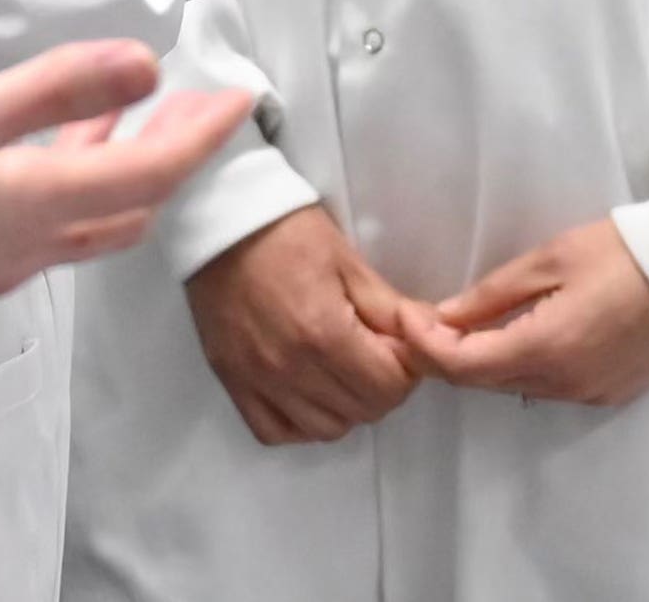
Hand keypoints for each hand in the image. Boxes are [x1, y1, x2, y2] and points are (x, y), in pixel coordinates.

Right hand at [0, 43, 254, 326]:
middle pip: (132, 199)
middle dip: (175, 150)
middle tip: (203, 106)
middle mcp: (32, 242)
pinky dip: (75, 182)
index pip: (153, 171)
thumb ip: (51, 90)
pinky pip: (49, 226)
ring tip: (133, 112)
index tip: (240, 99)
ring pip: (92, 218)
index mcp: (40, 204)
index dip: (203, 135)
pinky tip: (46, 158)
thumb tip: (145, 63)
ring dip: (125, 166)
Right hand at [183, 205, 425, 445]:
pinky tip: (307, 390)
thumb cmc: (286, 230)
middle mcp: (290, 366)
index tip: (395, 343)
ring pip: (325, 429)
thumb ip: (390, 308)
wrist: (220, 217)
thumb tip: (428, 335)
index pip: (390, 387)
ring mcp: (257, 379)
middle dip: (381, 384)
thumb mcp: (347, 260)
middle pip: (363, 411)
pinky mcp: (232, 380)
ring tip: (340, 368)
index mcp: (324, 332)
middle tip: (372, 350)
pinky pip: (275, 431)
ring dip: (344, 405)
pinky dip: (298, 421)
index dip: (405, 367)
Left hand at [399, 215, 648, 408]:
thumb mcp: (550, 260)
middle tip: (419, 319)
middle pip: (484, 382)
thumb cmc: (623, 253)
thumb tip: (444, 316)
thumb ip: (492, 295)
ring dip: (480, 362)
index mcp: (547, 349)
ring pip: (513, 388)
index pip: (463, 366)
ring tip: (455, 326)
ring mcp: (590, 394)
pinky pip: (546, 388)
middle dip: (443, 355)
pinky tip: (508, 338)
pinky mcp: (609, 394)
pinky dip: (517, 368)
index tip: (403, 317)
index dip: (424, 346)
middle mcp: (566, 384)